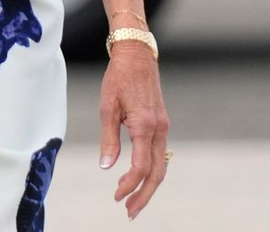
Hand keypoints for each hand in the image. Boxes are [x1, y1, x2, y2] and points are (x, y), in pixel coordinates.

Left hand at [98, 43, 169, 218]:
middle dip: (144, 196)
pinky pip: (159, 154)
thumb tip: (106, 167)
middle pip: (156, 173)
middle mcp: (158, 130)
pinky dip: (151, 170)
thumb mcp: (107, 106)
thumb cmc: (118, 77)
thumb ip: (109, 138)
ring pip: (161, 166)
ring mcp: (162, 127)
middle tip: (129, 213)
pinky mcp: (161, 124)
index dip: (129, 185)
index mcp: (144, 126)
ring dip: (149, 186)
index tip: (116, 197)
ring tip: (133, 201)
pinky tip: (139, 176)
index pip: (141, 167)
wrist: (136, 55)